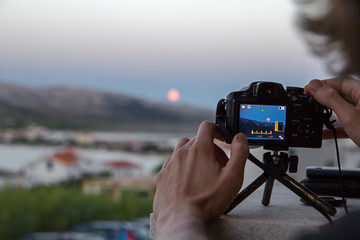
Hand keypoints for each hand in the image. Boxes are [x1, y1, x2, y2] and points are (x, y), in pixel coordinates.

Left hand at [153, 121, 248, 239]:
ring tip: (201, 172)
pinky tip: (187, 181)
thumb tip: (239, 138)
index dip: (217, 130)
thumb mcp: (232, 178)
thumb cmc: (206, 202)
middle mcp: (182, 152)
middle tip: (218, 167)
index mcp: (199, 149)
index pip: (207, 126)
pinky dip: (181, 166)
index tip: (222, 139)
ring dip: (193, 155)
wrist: (180, 220)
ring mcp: (170, 164)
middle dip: (210, 149)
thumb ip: (239, 154)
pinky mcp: (162, 176)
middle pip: (197, 140)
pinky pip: (172, 163)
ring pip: (182, 150)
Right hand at [304, 77, 359, 146]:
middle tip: (309, 102)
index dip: (322, 84)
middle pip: (339, 94)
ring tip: (315, 117)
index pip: (339, 82)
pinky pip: (344, 124)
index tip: (308, 89)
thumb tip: (314, 86)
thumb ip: (330, 99)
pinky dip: (333, 128)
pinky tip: (324, 133)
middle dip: (323, 99)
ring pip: (341, 109)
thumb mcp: (349, 116)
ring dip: (327, 114)